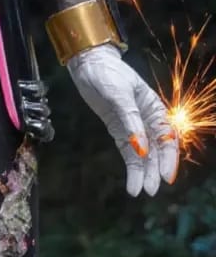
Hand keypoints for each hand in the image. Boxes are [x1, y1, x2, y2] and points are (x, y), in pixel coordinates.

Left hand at [68, 43, 179, 196]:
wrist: (88, 64)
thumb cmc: (108, 73)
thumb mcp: (119, 94)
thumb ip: (130, 120)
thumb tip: (141, 148)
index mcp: (154, 108)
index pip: (167, 137)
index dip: (168, 158)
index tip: (165, 176)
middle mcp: (147, 120)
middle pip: (156, 150)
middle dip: (155, 170)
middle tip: (151, 189)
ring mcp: (133, 127)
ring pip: (143, 155)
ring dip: (143, 173)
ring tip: (141, 191)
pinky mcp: (119, 131)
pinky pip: (128, 152)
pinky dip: (131, 167)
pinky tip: (131, 183)